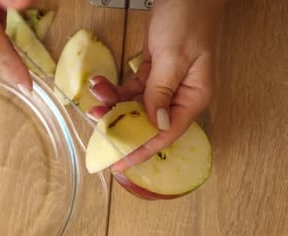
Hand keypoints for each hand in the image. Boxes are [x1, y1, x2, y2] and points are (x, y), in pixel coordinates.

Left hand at [89, 0, 225, 172]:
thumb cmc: (189, 19)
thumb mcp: (174, 57)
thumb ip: (161, 92)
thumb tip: (156, 125)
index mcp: (193, 97)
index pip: (166, 134)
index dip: (142, 150)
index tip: (119, 164)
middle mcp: (180, 95)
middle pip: (147, 122)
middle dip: (121, 124)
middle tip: (96, 123)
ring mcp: (165, 83)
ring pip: (135, 105)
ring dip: (113, 104)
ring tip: (94, 97)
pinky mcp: (153, 71)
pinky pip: (131, 88)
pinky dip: (114, 88)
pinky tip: (99, 83)